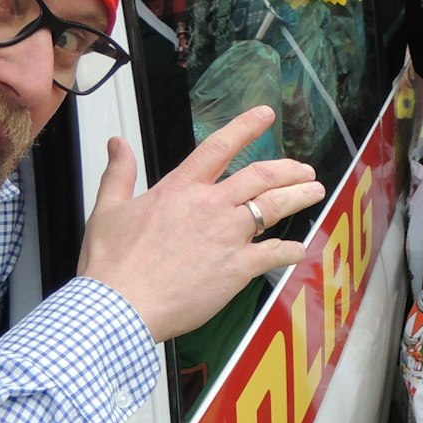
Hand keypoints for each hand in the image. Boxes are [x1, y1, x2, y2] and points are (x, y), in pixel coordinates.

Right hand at [80, 106, 326, 342]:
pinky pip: (273, 254)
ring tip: (314, 192)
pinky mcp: (237, 268)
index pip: (219, 147)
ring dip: (298, 197)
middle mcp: (210, 206)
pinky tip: (298, 249)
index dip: (245, 127)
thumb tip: (118, 144)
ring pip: (273, 207)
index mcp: (180, 189)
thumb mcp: (107, 209)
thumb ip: (119, 173)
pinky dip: (290, 250)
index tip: (266, 115)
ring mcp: (227, 236)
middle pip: (261, 176)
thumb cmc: (112, 265)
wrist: (121, 306)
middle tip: (305, 170)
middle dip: (289, 169)